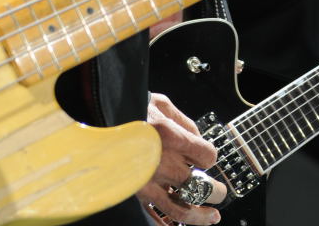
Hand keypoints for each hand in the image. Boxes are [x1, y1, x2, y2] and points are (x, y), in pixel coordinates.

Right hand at [136, 93, 225, 224]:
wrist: (97, 119)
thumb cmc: (130, 108)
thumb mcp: (161, 104)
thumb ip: (184, 121)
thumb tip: (198, 138)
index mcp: (172, 137)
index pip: (207, 156)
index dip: (209, 156)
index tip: (206, 155)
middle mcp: (164, 163)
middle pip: (201, 186)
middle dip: (215, 192)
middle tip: (221, 193)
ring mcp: (150, 182)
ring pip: (182, 208)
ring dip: (201, 216)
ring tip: (212, 217)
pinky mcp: (136, 193)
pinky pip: (156, 215)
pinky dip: (169, 223)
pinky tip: (179, 224)